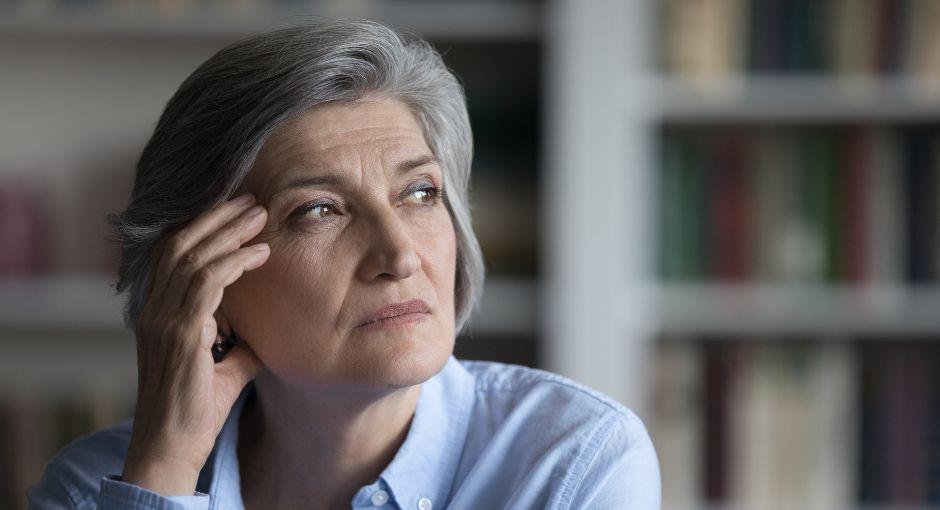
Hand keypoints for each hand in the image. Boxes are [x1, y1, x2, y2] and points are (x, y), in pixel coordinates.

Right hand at [121, 193, 268, 495]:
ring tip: (261, 214)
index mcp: (160, 311)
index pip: (175, 253)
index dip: (204, 226)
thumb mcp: (228, 362)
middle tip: (253, 199)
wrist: (172, 447)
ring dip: (228, 231)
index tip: (239, 211)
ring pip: (191, 256)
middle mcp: (155, 309)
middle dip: (218, 217)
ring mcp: (163, 320)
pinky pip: (205, 283)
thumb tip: (268, 324)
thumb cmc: (197, 407)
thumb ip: (241, 337)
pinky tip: (259, 254)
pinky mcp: (179, 334)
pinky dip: (233, 262)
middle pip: (180, 244)